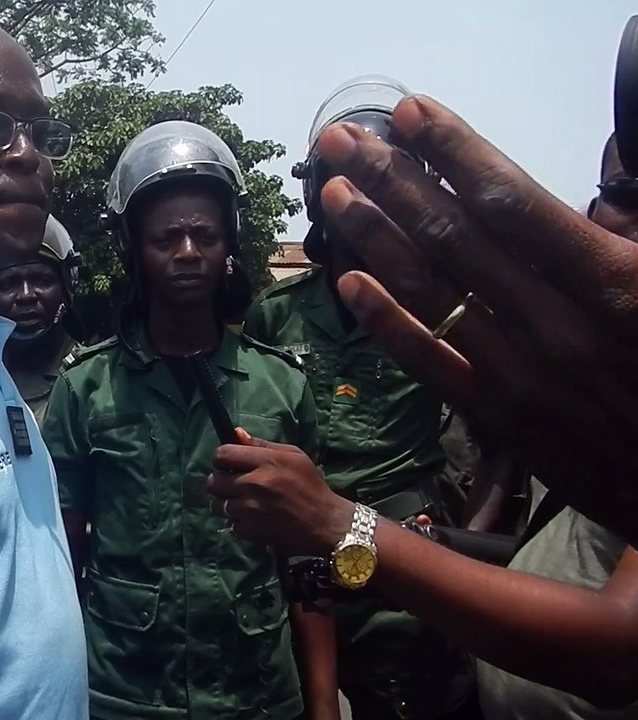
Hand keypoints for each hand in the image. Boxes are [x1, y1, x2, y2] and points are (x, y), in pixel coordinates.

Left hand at [208, 430, 352, 555]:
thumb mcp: (293, 456)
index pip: (223, 455)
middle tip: (232, 485)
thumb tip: (236, 433)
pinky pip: (231, 524)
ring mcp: (251, 509)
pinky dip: (239, 522)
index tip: (228, 464)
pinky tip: (253, 518)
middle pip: (214, 481)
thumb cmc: (310, 485)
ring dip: (227, 504)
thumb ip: (261, 445)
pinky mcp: (251, 531)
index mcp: (266, 462)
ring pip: (217, 505)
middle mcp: (254, 484)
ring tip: (242, 503)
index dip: (222, 459)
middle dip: (220, 482)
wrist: (325, 523)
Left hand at [313, 94, 637, 545]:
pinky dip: (386, 320)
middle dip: (394, 181)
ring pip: (431, 291)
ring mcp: (520, 374)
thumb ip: (621, 246)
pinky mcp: (498, 417)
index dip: (457, 152)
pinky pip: (429, 361)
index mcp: (614, 285)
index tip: (410, 112)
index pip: (514, 202)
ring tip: (334, 191)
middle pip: (456, 237)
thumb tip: (582, 205)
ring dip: (374, 235)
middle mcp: (557, 326)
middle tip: (343, 140)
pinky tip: (348, 280)